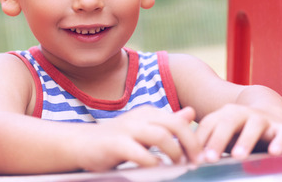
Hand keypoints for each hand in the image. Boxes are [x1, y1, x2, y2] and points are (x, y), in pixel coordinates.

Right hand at [76, 105, 200, 170]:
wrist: (82, 143)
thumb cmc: (117, 139)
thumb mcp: (144, 128)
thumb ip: (167, 122)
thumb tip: (190, 113)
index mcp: (148, 113)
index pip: (179, 121)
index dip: (193, 139)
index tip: (200, 157)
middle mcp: (139, 117)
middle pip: (174, 124)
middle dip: (190, 144)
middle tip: (196, 162)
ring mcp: (127, 129)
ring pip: (160, 135)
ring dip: (174, 152)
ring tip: (178, 165)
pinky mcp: (115, 144)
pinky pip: (139, 152)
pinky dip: (151, 162)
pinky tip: (156, 168)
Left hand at [195, 104, 281, 162]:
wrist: (272, 110)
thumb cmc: (240, 129)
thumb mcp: (224, 132)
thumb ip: (208, 143)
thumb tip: (188, 159)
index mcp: (224, 114)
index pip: (209, 124)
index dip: (200, 139)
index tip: (193, 158)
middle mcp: (242, 113)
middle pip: (228, 122)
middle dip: (218, 140)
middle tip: (210, 158)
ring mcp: (263, 119)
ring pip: (254, 126)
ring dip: (245, 140)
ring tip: (238, 156)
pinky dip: (279, 142)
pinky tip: (274, 152)